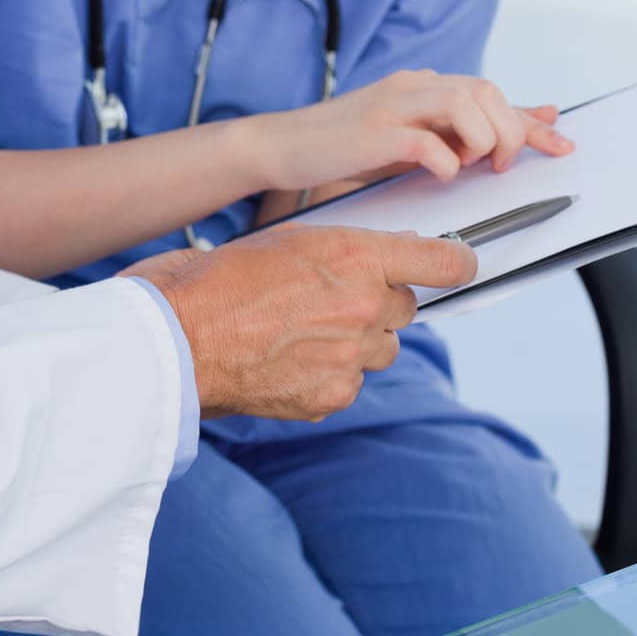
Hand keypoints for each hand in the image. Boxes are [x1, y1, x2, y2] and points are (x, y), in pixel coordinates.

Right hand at [126, 223, 476, 420]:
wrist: (177, 337)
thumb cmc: (219, 279)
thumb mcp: (287, 238)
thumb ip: (345, 249)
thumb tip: (387, 254)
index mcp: (355, 257)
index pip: (441, 260)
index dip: (456, 261)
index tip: (459, 262)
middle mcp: (364, 307)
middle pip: (406, 306)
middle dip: (379, 301)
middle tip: (331, 296)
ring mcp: (350, 358)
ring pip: (380, 348)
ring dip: (355, 340)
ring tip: (300, 329)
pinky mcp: (331, 397)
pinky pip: (349, 383)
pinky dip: (328, 374)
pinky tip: (288, 359)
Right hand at [245, 71, 572, 193]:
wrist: (280, 146)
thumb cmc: (342, 148)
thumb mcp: (406, 138)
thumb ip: (452, 134)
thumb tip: (505, 134)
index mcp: (422, 86)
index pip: (493, 93)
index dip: (532, 120)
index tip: (561, 144)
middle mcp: (412, 86)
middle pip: (486, 92)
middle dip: (510, 132)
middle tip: (500, 168)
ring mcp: (392, 105)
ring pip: (465, 103)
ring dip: (483, 140)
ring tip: (473, 167)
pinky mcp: (373, 131)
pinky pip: (426, 140)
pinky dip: (445, 160)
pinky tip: (439, 174)